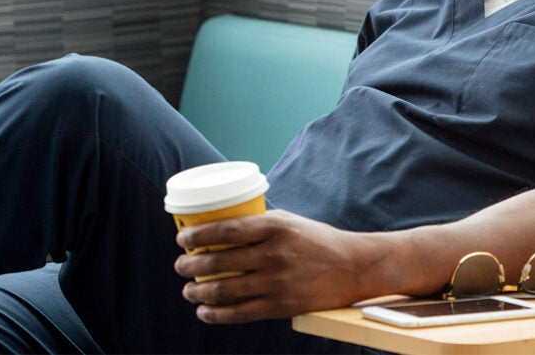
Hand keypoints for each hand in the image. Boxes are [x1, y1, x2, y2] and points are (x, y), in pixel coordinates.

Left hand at [173, 210, 385, 323]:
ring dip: (198, 292)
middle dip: (191, 266)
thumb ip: (260, 224)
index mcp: (275, 228)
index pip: (226, 230)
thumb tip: (223, 226)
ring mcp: (277, 283)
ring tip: (188, 290)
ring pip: (225, 290)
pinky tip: (204, 312)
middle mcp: (274, 254)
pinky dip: (216, 314)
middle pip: (219, 262)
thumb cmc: (319, 240)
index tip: (183, 241)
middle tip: (180, 266)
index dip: (198, 236)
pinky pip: (240, 313)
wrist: (354, 267)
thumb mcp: (290, 221)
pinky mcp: (281, 307)